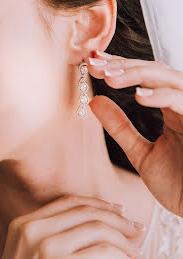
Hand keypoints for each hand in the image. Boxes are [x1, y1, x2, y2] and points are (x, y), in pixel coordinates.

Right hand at [0, 194, 143, 258]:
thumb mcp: (29, 255)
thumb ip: (52, 234)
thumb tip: (95, 223)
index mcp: (24, 224)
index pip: (69, 201)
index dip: (98, 203)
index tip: (117, 209)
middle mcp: (33, 230)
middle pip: (87, 211)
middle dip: (117, 218)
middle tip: (134, 227)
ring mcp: (47, 248)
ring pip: (99, 228)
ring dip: (123, 239)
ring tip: (133, 249)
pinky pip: (104, 252)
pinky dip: (122, 256)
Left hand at [84, 50, 182, 216]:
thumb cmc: (176, 184)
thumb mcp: (140, 153)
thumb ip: (120, 127)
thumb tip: (94, 101)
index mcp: (172, 109)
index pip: (145, 78)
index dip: (120, 68)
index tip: (93, 64)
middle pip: (156, 71)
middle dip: (124, 65)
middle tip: (95, 64)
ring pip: (170, 78)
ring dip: (139, 74)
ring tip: (110, 77)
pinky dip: (162, 96)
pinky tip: (139, 95)